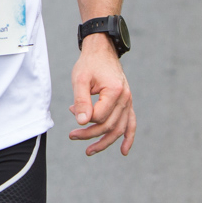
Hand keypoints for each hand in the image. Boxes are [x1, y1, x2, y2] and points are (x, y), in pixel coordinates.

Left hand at [67, 34, 135, 155]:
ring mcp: (128, 101)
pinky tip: (124, 151)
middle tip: (72, 135)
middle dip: (90, 134)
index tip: (70, 109)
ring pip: (119, 129)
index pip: (99, 117)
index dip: (84, 119)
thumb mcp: (80, 80)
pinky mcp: (127, 102)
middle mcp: (125, 98)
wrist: (101, 50)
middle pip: (109, 126)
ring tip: (89, 151)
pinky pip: (131, 123)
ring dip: (105, 142)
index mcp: (115, 91)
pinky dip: (128, 137)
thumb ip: (81, 101)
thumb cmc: (89, 64)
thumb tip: (81, 122)